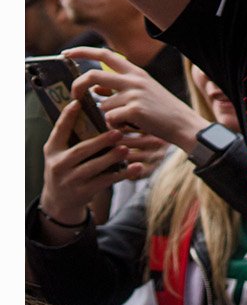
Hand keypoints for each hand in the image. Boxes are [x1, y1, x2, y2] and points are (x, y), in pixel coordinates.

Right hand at [38, 105, 137, 232]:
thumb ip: (72, 137)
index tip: (78, 102)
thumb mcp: (61, 153)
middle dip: (99, 142)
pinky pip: (106, 181)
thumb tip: (91, 111)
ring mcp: (70, 180)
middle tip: (117, 132)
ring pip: (93, 167)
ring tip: (125, 149)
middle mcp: (58, 164)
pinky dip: (123, 174)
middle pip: (80, 151)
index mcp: (52, 149)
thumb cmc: (67, 168)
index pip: (59, 130)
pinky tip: (137, 167)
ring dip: (111, 158)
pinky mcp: (84, 192)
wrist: (60, 201)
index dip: (67, 116)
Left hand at [64, 47, 208, 152]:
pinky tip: (129, 127)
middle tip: (75, 97)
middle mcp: (133, 79)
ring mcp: (134, 94)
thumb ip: (120, 87)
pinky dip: (115, 126)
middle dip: (78, 86)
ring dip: (108, 116)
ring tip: (126, 122)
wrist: (185, 125)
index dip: (81, 52)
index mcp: (136, 72)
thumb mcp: (144, 92)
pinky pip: (110, 118)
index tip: (65, 54)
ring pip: (102, 104)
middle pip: (92, 75)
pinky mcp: (134, 110)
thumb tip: (96, 88)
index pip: (104, 54)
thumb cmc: (164, 111)